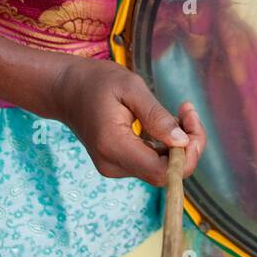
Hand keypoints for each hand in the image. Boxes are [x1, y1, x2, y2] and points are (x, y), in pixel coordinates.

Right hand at [53, 56, 205, 184]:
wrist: (66, 90)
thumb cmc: (96, 81)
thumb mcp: (130, 87)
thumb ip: (155, 115)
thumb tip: (182, 142)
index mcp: (114, 146)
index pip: (162, 172)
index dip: (187, 155)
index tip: (190, 121)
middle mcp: (113, 165)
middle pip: (165, 174)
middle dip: (187, 147)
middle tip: (188, 111)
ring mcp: (114, 167)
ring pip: (161, 169)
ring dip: (178, 145)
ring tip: (180, 112)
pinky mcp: (118, 164)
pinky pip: (151, 163)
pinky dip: (166, 147)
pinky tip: (167, 123)